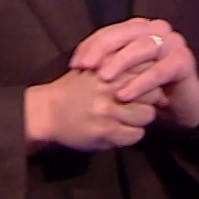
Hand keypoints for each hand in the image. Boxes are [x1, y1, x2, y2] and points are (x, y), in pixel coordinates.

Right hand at [24, 69, 157, 151]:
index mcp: (108, 69)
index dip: (149, 78)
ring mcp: (108, 111)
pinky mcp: (106, 132)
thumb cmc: (72, 89)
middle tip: (140, 103)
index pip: (146, 69)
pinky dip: (132, 134)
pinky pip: (136, 135)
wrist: (46, 112)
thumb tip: (149, 63)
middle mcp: (110, 88)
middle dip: (149, 99)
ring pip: (147, 115)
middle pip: (152, 93)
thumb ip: (118, 64)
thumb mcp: (93, 67)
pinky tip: (122, 130)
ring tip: (130, 118)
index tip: (144, 84)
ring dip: (141, 118)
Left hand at [71, 17, 198, 128]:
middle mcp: (157, 30)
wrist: (178, 108)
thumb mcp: (122, 75)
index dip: (91, 46)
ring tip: (103, 79)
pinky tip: (125, 95)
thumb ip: (104, 63)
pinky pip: (159, 70)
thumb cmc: (145, 90)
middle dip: (103, 50)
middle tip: (88, 68)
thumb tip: (77, 64)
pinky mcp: (184, 61)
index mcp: (139, 28)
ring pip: (143, 47)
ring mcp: (173, 43)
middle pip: (125, 35)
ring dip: (120, 63)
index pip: (110, 31)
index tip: (75, 64)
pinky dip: (140, 83)